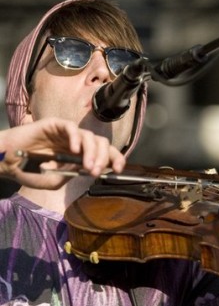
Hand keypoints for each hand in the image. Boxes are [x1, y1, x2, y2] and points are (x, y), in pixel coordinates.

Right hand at [0, 117, 125, 188]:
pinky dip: (76, 138)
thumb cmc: (28, 171)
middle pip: (101, 143)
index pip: (105, 153)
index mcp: (81, 156)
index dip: (115, 159)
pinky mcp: (54, 124)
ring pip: (89, 136)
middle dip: (104, 157)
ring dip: (92, 152)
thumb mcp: (53, 181)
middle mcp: (77, 143)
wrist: (5, 162)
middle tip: (97, 171)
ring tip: (87, 166)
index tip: (119, 170)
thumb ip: (70, 176)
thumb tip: (88, 170)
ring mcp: (66, 133)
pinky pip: (70, 127)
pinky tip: (74, 150)